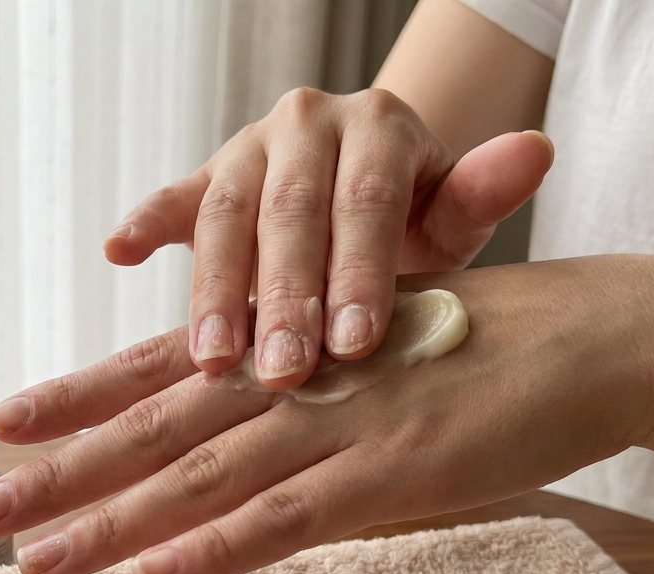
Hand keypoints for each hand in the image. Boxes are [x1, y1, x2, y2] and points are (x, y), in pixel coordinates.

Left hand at [0, 256, 653, 573]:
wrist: (592, 336)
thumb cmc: (479, 344)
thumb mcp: (369, 351)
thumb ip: (300, 388)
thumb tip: (241, 431)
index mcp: (286, 345)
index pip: (157, 370)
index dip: (75, 396)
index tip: (1, 421)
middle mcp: (293, 377)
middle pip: (153, 428)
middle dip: (62, 471)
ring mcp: (338, 425)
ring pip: (202, 479)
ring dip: (113, 523)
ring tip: (37, 562)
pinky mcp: (393, 473)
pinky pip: (290, 519)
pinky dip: (220, 547)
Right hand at [102, 87, 554, 389]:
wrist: (368, 190)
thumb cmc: (418, 221)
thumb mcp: (455, 212)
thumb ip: (482, 191)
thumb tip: (535, 148)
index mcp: (379, 127)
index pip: (367, 201)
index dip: (359, 272)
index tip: (353, 346)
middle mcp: (310, 124)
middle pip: (292, 211)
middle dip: (284, 296)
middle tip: (282, 370)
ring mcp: (250, 148)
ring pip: (227, 214)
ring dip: (214, 289)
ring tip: (212, 357)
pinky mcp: (206, 177)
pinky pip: (173, 198)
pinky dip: (145, 223)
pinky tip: (118, 252)